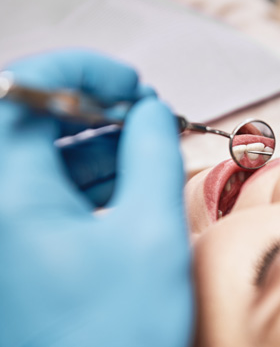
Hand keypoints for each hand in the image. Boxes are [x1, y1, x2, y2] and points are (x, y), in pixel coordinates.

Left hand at [0, 50, 192, 345]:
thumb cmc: (119, 336)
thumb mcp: (152, 232)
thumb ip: (153, 155)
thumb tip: (152, 112)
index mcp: (9, 197)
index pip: (27, 91)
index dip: (84, 71)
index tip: (130, 82)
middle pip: (34, 119)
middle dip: (96, 106)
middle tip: (144, 112)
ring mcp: (5, 227)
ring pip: (43, 153)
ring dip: (97, 138)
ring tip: (146, 142)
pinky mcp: (19, 244)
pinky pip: (49, 186)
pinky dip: (90, 171)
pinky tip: (128, 173)